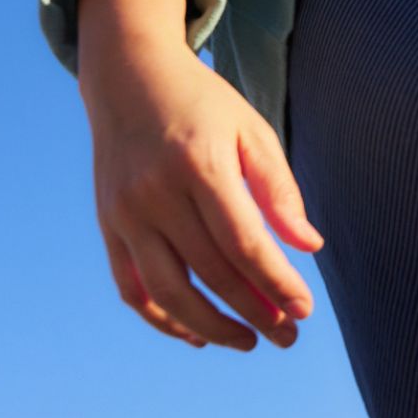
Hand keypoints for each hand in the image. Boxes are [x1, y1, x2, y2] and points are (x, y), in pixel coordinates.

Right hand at [81, 46, 324, 352]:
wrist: (129, 76)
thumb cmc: (203, 104)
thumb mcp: (252, 130)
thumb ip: (280, 189)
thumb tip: (309, 246)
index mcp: (199, 164)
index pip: (244, 244)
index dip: (277, 284)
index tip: (305, 311)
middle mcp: (156, 193)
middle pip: (211, 272)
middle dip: (255, 312)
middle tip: (289, 336)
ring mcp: (125, 212)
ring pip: (168, 292)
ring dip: (211, 328)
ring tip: (248, 341)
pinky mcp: (108, 225)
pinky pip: (132, 289)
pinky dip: (163, 319)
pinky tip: (198, 335)